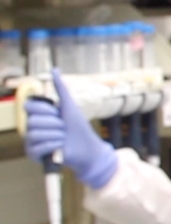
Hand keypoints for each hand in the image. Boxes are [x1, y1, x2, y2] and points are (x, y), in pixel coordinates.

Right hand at [25, 69, 117, 188]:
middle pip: (33, 120)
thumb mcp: (69, 105)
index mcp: (38, 115)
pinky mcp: (34, 154)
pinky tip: (60, 147)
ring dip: (56, 135)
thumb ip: (60, 88)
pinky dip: (53, 146)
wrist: (87, 147)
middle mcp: (32, 127)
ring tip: (63, 138)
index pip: (28, 106)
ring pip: (34, 133)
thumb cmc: (78, 126)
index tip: (58, 113)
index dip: (47, 110)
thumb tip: (55, 69)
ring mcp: (32, 141)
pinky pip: (37, 147)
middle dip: (55, 124)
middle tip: (64, 128)